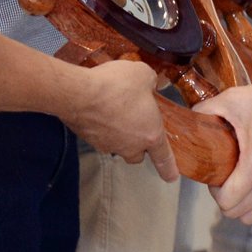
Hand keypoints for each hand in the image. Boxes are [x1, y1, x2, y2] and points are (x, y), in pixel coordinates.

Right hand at [59, 59, 177, 181]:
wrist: (79, 94)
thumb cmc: (117, 86)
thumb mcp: (142, 74)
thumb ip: (150, 81)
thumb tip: (149, 83)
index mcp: (150, 134)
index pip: (163, 157)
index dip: (168, 168)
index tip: (171, 177)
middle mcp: (130, 145)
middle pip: (138, 155)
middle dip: (139, 146)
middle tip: (138, 126)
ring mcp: (108, 145)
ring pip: (118, 146)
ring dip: (119, 135)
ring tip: (115, 112)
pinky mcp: (89, 140)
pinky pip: (100, 137)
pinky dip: (102, 126)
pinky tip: (99, 109)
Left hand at [195, 77, 251, 228]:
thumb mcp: (236, 98)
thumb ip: (209, 108)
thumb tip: (191, 115)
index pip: (226, 201)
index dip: (214, 191)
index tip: (216, 175)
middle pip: (237, 213)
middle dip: (225, 199)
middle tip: (224, 179)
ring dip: (242, 207)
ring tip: (240, 187)